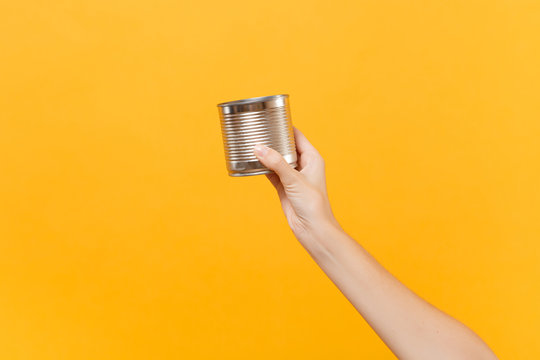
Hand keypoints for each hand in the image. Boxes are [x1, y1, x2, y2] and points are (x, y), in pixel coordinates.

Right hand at [254, 127, 339, 242]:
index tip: (271, 118)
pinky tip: (252, 162)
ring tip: (251, 143)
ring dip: (266, 154)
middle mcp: (303, 165)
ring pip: (276, 159)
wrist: (312, 229)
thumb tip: (259, 148)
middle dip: (272, 139)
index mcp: (312, 158)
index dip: (285, 127)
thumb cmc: (313, 204)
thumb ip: (277, 163)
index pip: (297, 136)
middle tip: (257, 130)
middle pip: (285, 146)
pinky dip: (262, 167)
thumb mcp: (294, 180)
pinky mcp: (284, 187)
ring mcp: (292, 176)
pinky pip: (271, 172)